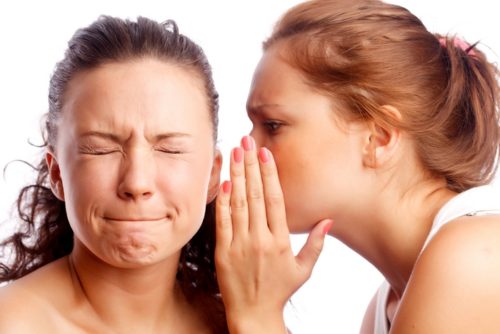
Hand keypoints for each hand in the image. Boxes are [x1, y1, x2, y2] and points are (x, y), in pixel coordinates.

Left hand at [215, 136, 331, 332]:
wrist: (254, 314)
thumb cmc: (280, 290)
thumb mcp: (304, 269)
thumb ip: (315, 243)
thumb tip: (328, 219)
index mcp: (281, 241)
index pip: (275, 199)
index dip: (269, 174)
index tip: (265, 152)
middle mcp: (260, 239)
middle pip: (255, 195)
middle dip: (250, 165)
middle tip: (246, 141)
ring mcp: (239, 244)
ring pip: (238, 203)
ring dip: (236, 175)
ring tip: (234, 152)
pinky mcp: (223, 251)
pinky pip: (222, 221)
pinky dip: (222, 200)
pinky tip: (223, 181)